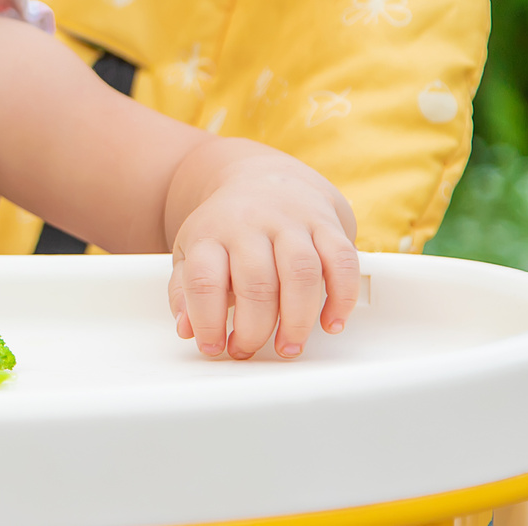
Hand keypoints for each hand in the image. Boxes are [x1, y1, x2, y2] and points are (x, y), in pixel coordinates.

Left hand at [166, 141, 359, 359]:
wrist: (265, 178)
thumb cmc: (227, 226)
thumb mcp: (192, 250)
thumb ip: (184, 290)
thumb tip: (186, 328)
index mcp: (211, 233)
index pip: (204, 279)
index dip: (207, 320)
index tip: (213, 347)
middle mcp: (250, 224)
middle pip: (256, 283)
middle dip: (254, 329)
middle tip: (249, 350)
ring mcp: (291, 222)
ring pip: (301, 273)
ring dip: (298, 320)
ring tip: (289, 346)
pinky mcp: (327, 225)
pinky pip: (342, 261)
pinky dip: (342, 297)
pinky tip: (331, 322)